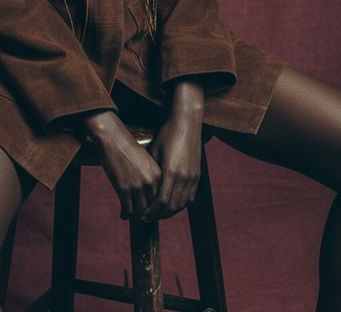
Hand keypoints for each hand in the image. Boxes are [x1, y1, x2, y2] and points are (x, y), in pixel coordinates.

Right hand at [76, 110, 161, 220]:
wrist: (113, 139)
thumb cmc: (127, 148)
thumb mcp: (145, 160)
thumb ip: (150, 175)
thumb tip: (149, 191)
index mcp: (157, 173)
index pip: (160, 197)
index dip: (156, 206)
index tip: (151, 211)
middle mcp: (150, 181)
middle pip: (152, 206)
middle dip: (147, 214)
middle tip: (142, 218)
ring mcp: (137, 186)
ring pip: (140, 211)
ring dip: (136, 216)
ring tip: (132, 216)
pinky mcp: (124, 189)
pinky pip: (128, 209)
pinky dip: (125, 214)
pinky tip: (123, 214)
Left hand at [141, 82, 204, 220]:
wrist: (187, 122)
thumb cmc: (168, 133)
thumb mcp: (155, 150)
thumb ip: (152, 170)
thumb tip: (143, 187)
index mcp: (171, 171)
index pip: (161, 201)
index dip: (152, 211)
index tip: (142, 215)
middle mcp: (184, 177)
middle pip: (172, 206)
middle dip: (159, 215)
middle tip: (148, 218)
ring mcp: (193, 177)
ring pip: (182, 204)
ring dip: (170, 212)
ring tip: (158, 213)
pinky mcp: (197, 175)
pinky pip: (190, 197)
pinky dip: (180, 205)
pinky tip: (171, 205)